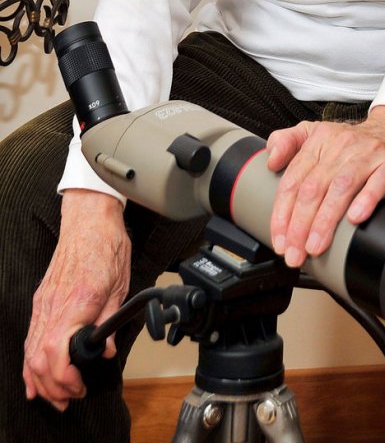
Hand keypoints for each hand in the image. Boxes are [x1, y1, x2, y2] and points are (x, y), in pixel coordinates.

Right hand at [23, 189, 130, 411]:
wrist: (89, 219)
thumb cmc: (107, 244)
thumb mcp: (121, 284)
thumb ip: (110, 321)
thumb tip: (105, 350)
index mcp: (78, 300)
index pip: (57, 350)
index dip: (65, 377)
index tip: (78, 385)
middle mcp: (55, 303)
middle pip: (39, 358)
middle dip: (53, 387)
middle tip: (71, 397)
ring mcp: (45, 302)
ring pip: (30, 351)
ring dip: (41, 380)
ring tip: (56, 396)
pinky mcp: (42, 299)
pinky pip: (31, 337)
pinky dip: (30, 362)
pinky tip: (35, 377)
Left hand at [266, 106, 384, 267]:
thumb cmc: (355, 142)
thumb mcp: (316, 132)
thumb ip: (287, 141)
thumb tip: (270, 160)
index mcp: (319, 140)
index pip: (294, 179)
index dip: (283, 212)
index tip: (279, 239)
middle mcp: (341, 146)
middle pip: (314, 187)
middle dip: (300, 225)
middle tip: (294, 252)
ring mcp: (367, 155)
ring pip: (341, 187)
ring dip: (325, 220)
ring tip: (315, 246)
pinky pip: (378, 182)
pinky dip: (365, 201)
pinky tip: (355, 219)